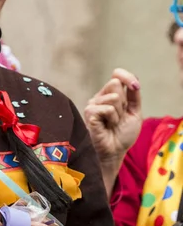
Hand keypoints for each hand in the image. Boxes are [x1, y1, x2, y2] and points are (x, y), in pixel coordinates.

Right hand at [84, 68, 141, 196]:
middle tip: (119, 117)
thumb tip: (134, 82)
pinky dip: (112, 119)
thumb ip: (134, 95)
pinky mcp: (89, 112)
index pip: (117, 74)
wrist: (115, 151)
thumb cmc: (123, 134)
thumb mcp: (134, 112)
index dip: (127, 76)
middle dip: (124, 102)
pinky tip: (107, 127)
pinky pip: (107, 108)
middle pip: (115, 83)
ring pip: (114, 97)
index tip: (135, 86)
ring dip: (119, 114)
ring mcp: (93, 104)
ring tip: (113, 124)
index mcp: (110, 94)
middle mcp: (100, 96)